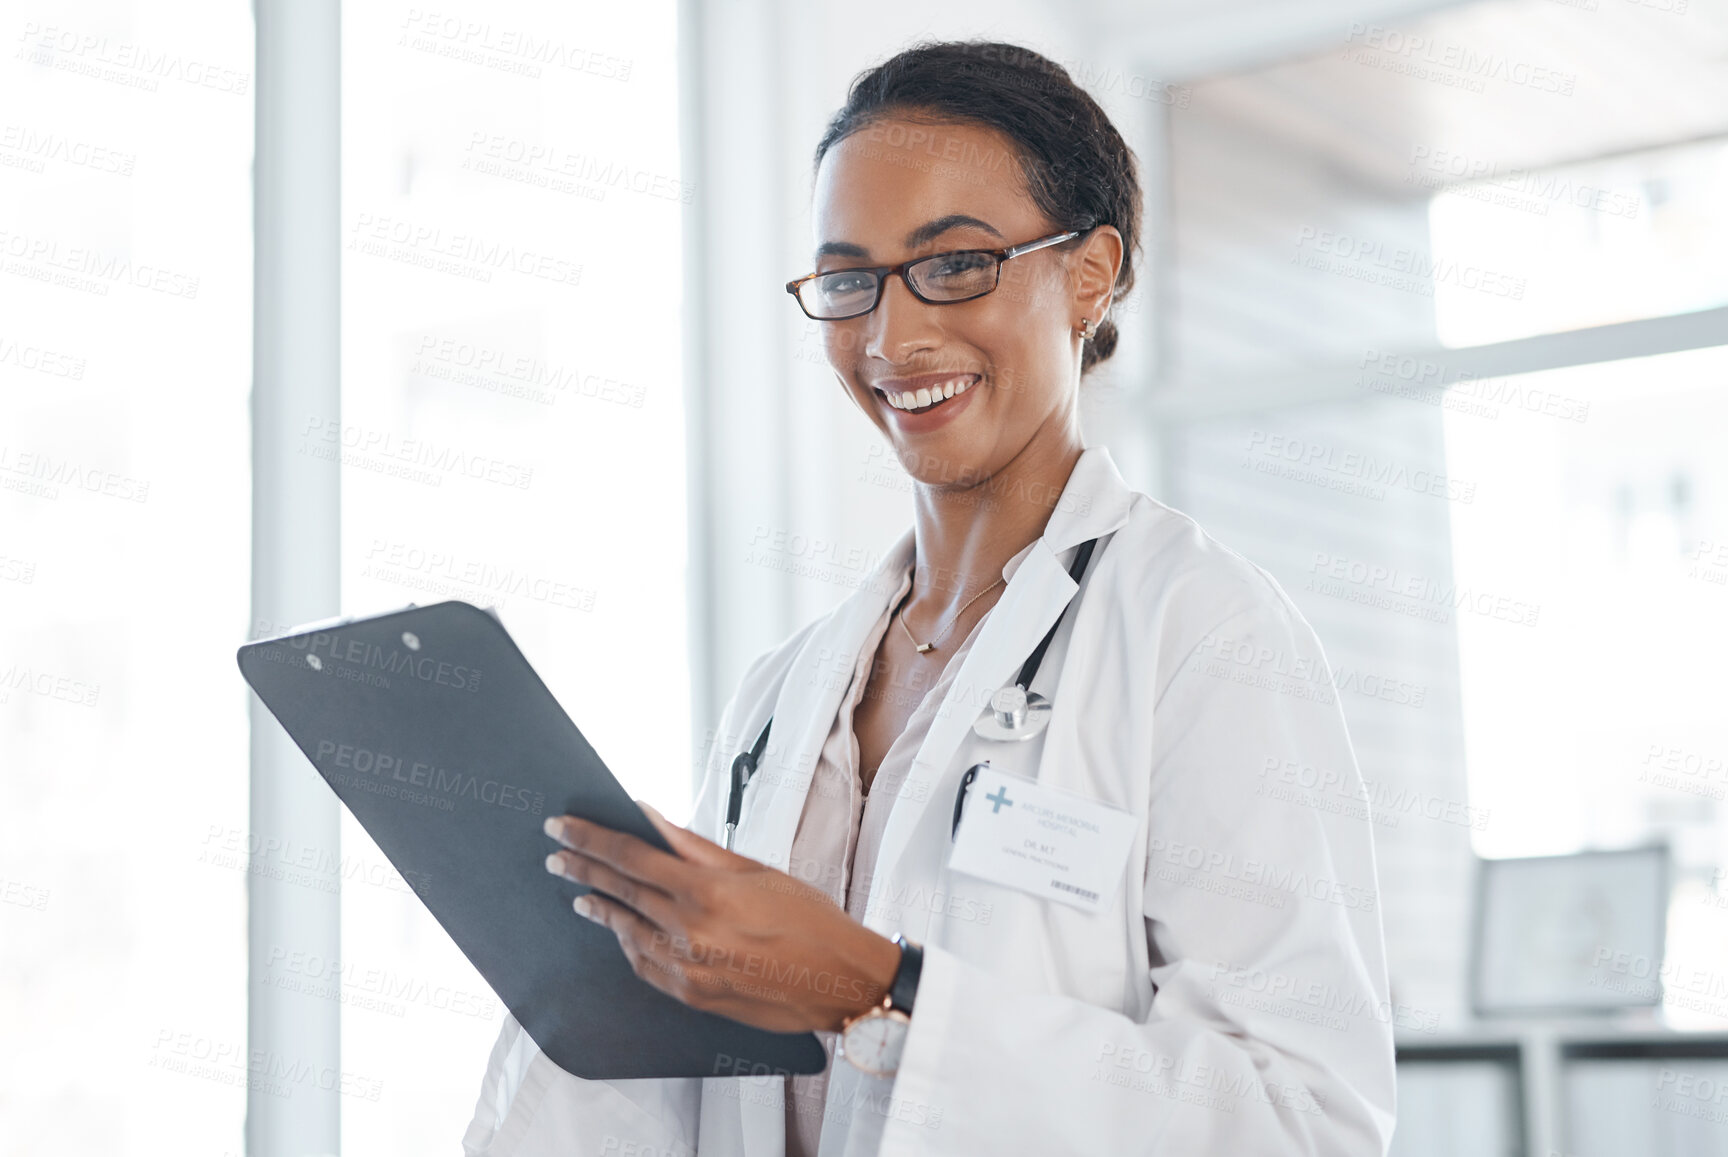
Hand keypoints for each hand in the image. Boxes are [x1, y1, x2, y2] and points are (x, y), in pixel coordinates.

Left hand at [542, 803, 902, 1034]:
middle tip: (556, 856)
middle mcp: (691, 932)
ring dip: (600, 909)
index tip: (562, 826)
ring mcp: (688, 968)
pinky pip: (644, 966)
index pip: (630, 857)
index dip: (589, 838)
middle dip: (582, 870)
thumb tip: (652, 819)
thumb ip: (695, 847)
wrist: (841, 980)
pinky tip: (620, 930)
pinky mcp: (692, 996)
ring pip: (626, 931)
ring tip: (581, 893)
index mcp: (707, 892)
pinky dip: (627, 943)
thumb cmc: (810, 920)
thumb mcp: (755, 869)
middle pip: (620, 892)